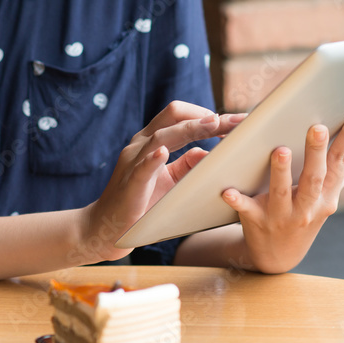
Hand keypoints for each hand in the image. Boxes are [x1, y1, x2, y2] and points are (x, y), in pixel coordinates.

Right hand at [82, 101, 243, 262]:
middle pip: (173, 116)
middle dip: (207, 116)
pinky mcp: (130, 184)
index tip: (237, 120)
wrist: (106, 228)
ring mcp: (133, 162)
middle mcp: (140, 144)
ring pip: (161, 136)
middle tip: (237, 121)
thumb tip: (210, 153)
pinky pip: (141, 168)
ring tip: (213, 124)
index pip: (180, 116)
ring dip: (190, 128)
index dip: (209, 114)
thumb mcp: (169, 181)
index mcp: (151, 141)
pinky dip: (153, 159)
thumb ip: (186, 165)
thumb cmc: (139, 203)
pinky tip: (164, 153)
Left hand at [222, 111, 343, 273]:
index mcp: (326, 197)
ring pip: (282, 192)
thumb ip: (336, 173)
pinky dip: (238, 201)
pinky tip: (228, 192)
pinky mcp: (257, 222)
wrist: (278, 258)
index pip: (339, 164)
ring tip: (280, 151)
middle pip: (313, 177)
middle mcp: (307, 207)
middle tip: (318, 128)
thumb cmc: (302, 218)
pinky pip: (246, 210)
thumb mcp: (324, 200)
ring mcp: (282, 216)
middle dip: (316, 153)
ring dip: (281, 172)